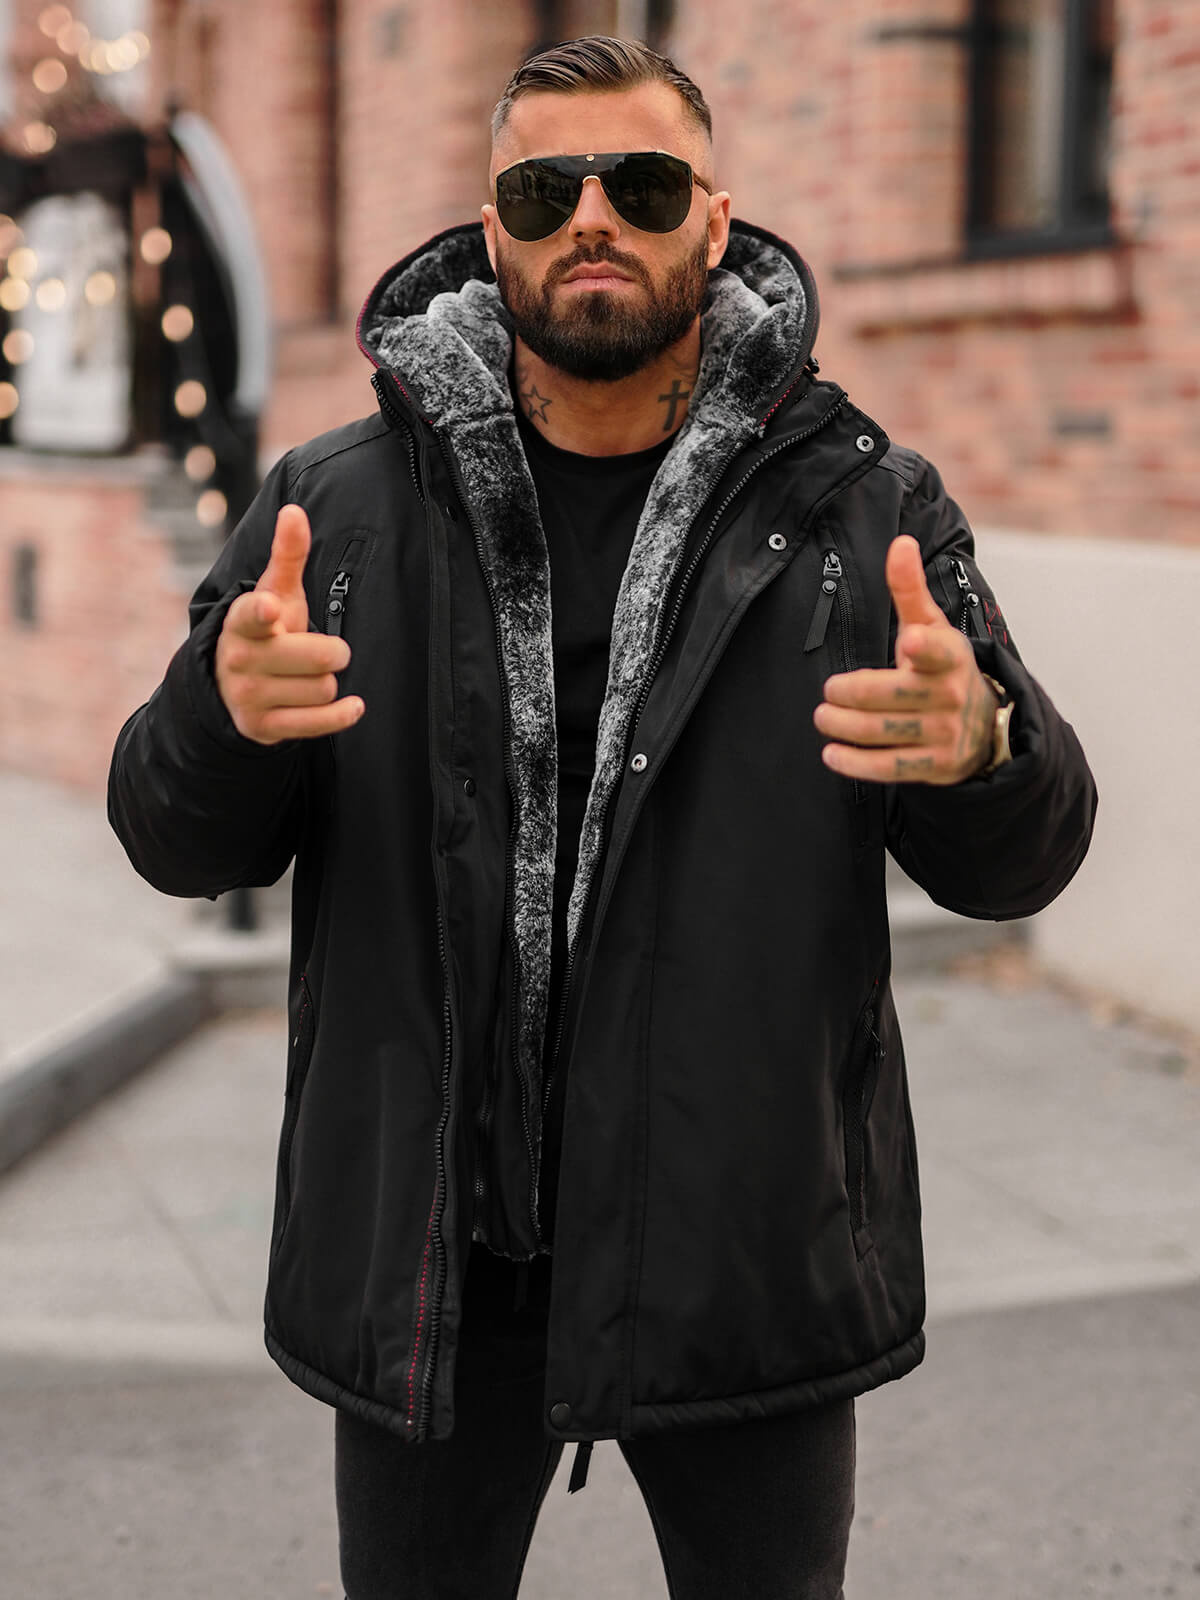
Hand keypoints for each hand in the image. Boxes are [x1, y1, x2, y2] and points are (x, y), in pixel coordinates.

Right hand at [215, 504, 364, 744]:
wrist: (233, 685)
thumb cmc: (268, 629)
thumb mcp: (275, 593)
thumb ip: (287, 555)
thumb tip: (294, 510)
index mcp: (241, 622)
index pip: (250, 615)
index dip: (262, 613)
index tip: (271, 610)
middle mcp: (240, 659)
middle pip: (318, 657)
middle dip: (332, 653)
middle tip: (323, 651)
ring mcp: (249, 696)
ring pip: (323, 689)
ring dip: (327, 682)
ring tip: (309, 676)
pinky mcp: (262, 727)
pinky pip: (319, 723)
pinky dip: (342, 715)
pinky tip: (352, 706)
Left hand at [813, 535, 997, 784]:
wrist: (986, 723)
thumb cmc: (941, 666)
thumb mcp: (930, 626)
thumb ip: (909, 589)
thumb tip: (899, 541)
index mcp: (950, 656)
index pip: (937, 650)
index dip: (924, 646)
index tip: (909, 642)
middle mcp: (949, 695)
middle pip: (889, 695)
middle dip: (849, 693)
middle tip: (828, 693)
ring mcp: (944, 734)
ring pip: (883, 732)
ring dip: (844, 726)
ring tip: (823, 717)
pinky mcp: (936, 766)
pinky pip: (890, 768)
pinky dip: (856, 763)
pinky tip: (832, 754)